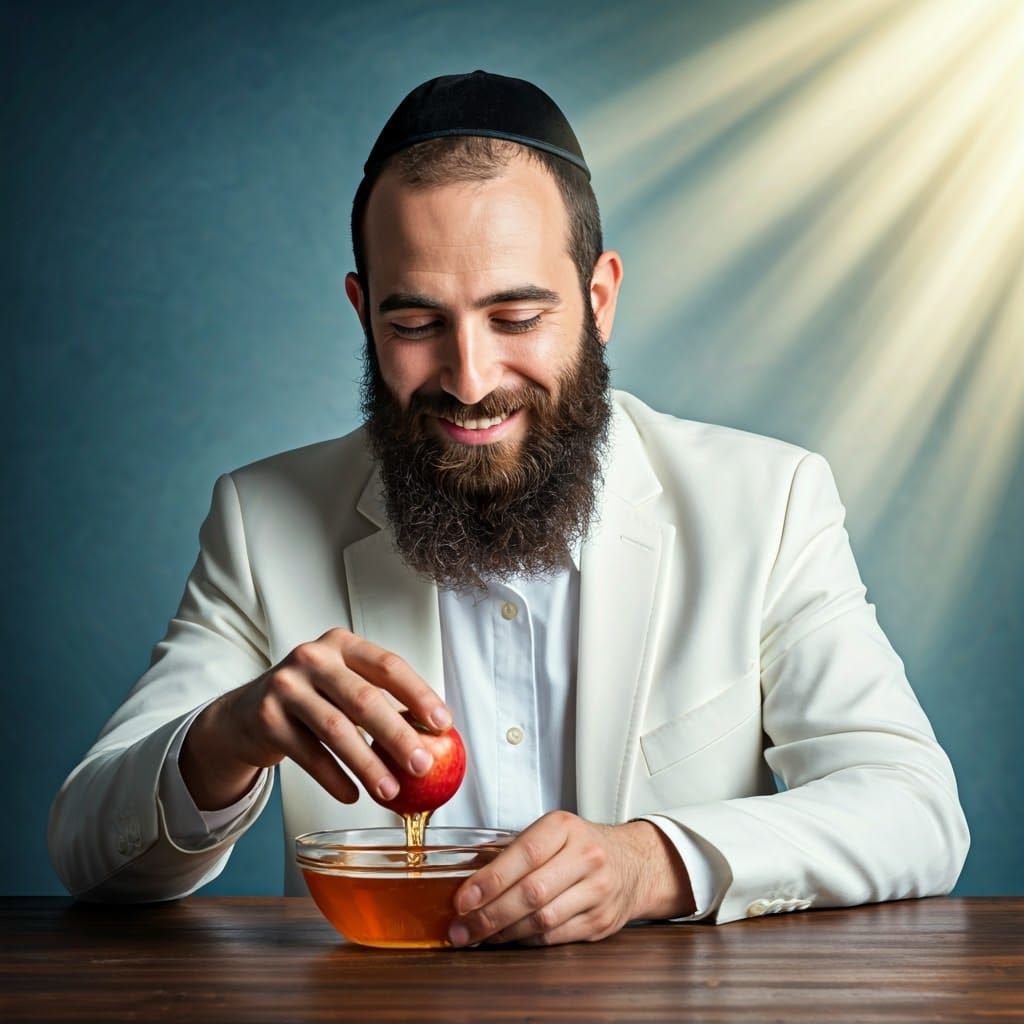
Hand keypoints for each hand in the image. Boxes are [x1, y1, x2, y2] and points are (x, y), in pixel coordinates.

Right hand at [179, 628, 451, 810]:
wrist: (245, 713)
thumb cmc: (311, 698)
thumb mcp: (342, 684)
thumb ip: (380, 698)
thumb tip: (433, 734)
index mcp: (342, 644)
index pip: (388, 666)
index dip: (419, 694)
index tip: (443, 724)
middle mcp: (312, 658)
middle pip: (364, 698)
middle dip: (398, 735)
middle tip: (423, 765)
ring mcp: (286, 686)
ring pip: (336, 730)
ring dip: (368, 765)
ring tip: (391, 791)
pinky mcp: (267, 719)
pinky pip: (309, 755)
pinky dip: (334, 779)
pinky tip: (352, 795)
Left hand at [448, 812, 695, 946]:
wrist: (634, 862)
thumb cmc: (581, 845)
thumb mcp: (552, 831)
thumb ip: (514, 849)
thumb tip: (466, 876)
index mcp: (565, 827)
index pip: (524, 853)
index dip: (490, 879)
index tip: (462, 899)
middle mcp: (585, 856)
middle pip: (531, 892)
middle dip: (489, 914)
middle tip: (461, 929)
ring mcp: (597, 890)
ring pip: (542, 919)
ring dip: (504, 932)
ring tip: (477, 937)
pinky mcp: (601, 921)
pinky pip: (555, 937)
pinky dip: (526, 941)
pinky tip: (507, 939)